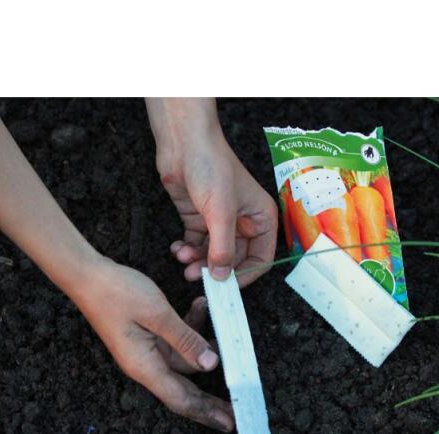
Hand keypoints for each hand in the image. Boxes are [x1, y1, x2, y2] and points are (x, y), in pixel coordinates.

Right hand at [70, 256, 234, 431]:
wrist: (87, 274)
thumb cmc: (116, 293)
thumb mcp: (158, 315)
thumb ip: (186, 340)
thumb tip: (211, 364)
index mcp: (145, 366)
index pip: (181, 399)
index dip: (206, 413)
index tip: (230, 422)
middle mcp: (146, 363)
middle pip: (185, 387)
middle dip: (212, 395)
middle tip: (239, 403)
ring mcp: (147, 350)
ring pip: (185, 358)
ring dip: (204, 342)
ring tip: (221, 325)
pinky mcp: (149, 335)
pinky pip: (177, 339)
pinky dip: (190, 326)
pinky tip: (200, 305)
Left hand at [146, 98, 277, 286]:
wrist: (183, 142)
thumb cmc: (211, 166)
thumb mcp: (221, 213)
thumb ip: (223, 249)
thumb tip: (222, 277)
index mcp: (261, 218)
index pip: (261, 258)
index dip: (245, 275)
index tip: (226, 286)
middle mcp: (243, 221)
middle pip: (233, 259)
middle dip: (214, 268)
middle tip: (196, 276)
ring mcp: (220, 221)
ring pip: (212, 253)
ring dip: (197, 260)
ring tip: (183, 258)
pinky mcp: (199, 218)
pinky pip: (196, 244)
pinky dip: (186, 250)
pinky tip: (177, 248)